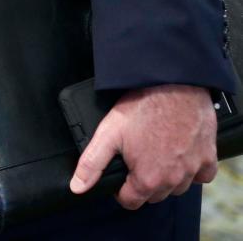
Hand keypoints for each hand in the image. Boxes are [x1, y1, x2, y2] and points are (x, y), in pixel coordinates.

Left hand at [69, 84, 217, 208]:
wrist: (173, 84)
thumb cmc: (142, 106)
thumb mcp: (108, 133)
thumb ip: (92, 164)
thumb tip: (78, 186)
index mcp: (148, 179)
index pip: (131, 201)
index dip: (119, 190)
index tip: (118, 174)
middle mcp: (174, 180)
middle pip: (153, 195)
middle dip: (142, 182)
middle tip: (134, 158)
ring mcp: (194, 169)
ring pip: (177, 187)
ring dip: (166, 177)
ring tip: (154, 153)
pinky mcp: (209, 157)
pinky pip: (202, 175)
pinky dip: (192, 169)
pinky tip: (180, 154)